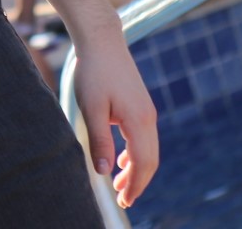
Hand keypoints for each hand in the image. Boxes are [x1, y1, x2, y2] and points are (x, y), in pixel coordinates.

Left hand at [71, 37, 157, 208]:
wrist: (102, 41)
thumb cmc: (94, 72)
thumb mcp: (92, 109)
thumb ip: (99, 141)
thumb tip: (104, 172)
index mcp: (139, 121)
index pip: (143, 163)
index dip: (135, 185)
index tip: (124, 201)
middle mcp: (148, 118)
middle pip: (150, 159)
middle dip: (138, 182)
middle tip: (123, 200)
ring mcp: (147, 111)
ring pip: (148, 149)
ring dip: (136, 168)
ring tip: (119, 184)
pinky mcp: (141, 105)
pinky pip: (143, 137)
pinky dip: (135, 153)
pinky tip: (121, 159)